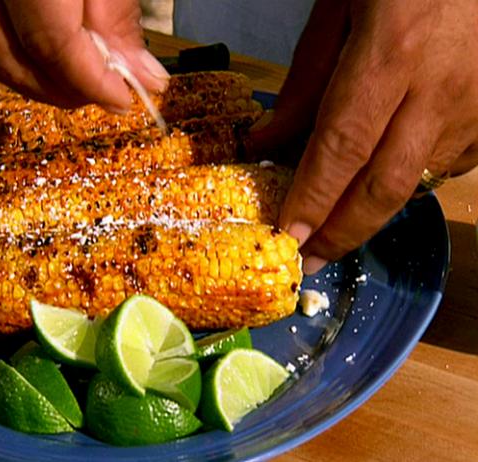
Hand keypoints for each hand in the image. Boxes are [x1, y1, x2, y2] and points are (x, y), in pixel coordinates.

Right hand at [0, 0, 168, 109]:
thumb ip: (117, 9)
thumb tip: (139, 74)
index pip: (48, 39)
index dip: (89, 81)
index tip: (123, 100)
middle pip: (8, 56)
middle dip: (61, 90)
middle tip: (103, 96)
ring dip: (36, 79)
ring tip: (81, 81)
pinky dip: (12, 51)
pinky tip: (47, 53)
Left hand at [249, 0, 477, 273]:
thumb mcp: (339, 7)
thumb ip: (304, 80)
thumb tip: (265, 141)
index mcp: (392, 52)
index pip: (342, 147)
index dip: (314, 200)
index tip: (289, 239)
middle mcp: (439, 90)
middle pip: (384, 186)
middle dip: (342, 233)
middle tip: (310, 260)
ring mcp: (473, 107)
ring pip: (415, 184)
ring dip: (371, 214)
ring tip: (336, 229)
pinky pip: (445, 168)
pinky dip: (407, 183)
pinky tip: (381, 180)